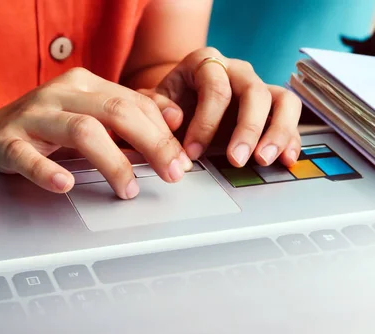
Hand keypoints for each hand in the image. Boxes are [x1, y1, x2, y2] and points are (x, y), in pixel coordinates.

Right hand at [0, 68, 193, 198]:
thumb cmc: (41, 130)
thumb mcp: (86, 115)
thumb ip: (126, 115)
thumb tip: (173, 119)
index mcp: (82, 83)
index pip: (134, 103)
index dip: (163, 133)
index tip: (180, 161)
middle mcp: (58, 94)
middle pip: (116, 112)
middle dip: (152, 144)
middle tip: (171, 174)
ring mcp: (31, 117)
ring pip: (82, 131)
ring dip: (113, 162)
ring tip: (127, 189)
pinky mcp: (6, 141)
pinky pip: (28, 156)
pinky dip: (48, 171)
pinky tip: (66, 184)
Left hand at [142, 47, 301, 167]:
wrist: (177, 106)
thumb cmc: (167, 103)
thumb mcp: (153, 103)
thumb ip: (157, 107)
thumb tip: (175, 117)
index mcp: (205, 62)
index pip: (215, 88)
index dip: (205, 123)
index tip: (192, 152)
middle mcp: (237, 70)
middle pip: (255, 92)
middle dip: (247, 129)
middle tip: (236, 160)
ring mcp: (258, 87)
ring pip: (283, 101)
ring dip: (277, 132)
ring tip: (264, 160)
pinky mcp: (271, 108)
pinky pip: (289, 118)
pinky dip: (290, 139)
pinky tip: (286, 160)